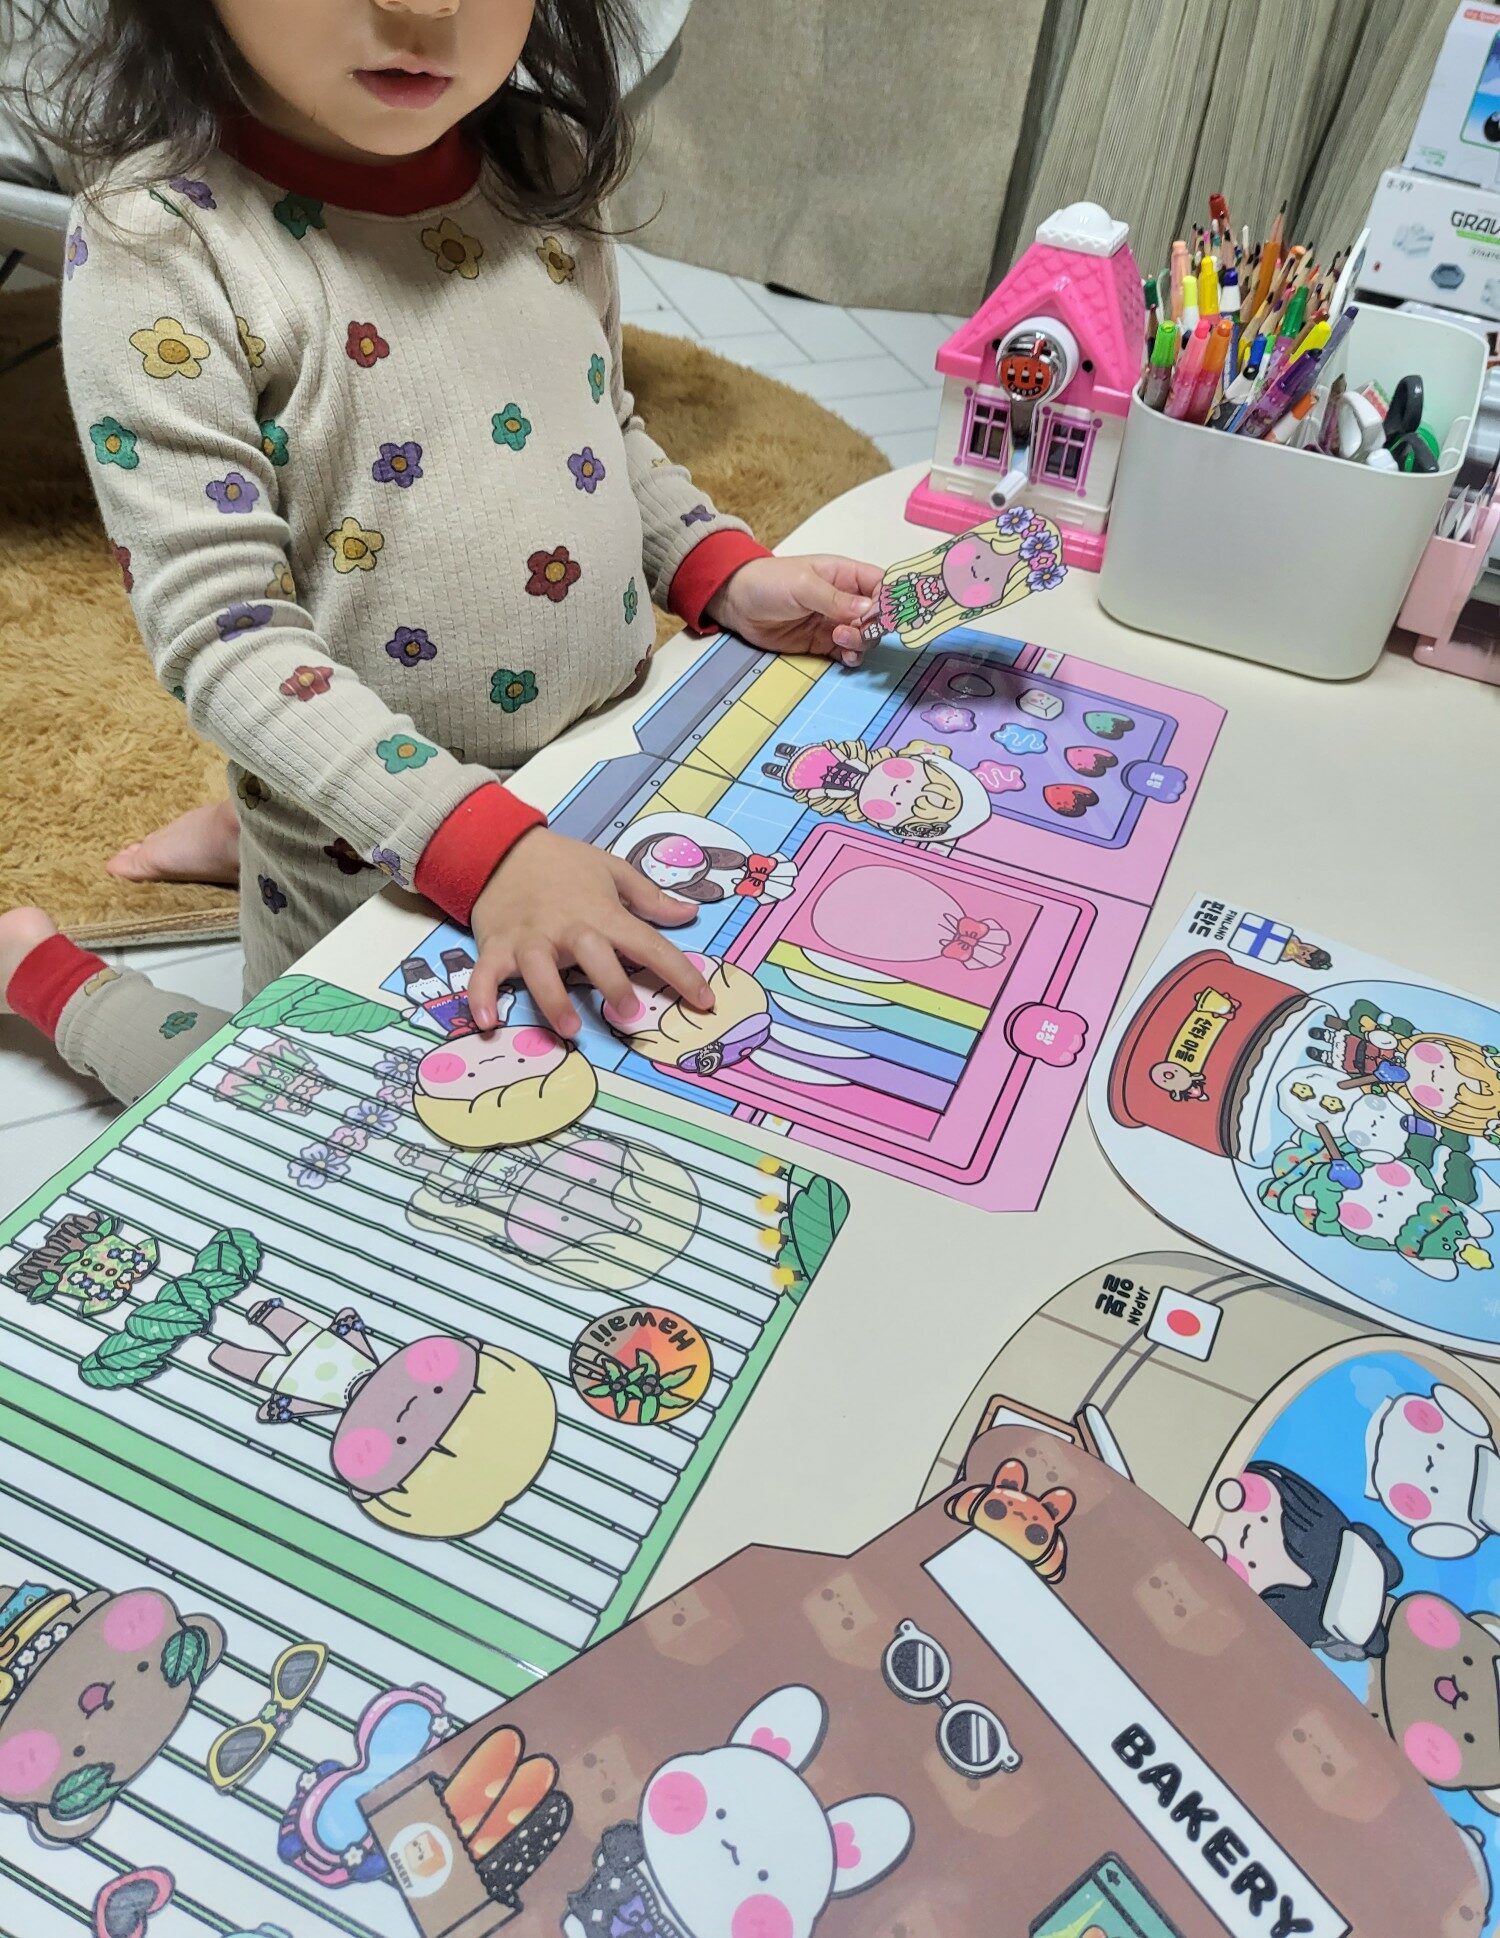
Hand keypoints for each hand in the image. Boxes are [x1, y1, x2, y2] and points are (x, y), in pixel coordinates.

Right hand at [465, 827, 714, 1036]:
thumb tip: (689, 914)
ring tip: (569, 1029)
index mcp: (602, 913)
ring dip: (553, 999)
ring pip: (540, 970)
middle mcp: (568, 928)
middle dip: (612, 983)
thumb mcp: (612, 870)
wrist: (502, 846)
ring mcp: (529, 939)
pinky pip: (485, 975)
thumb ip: (651, 898)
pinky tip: (486, 1022)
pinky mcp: (496, 946)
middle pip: (593, 955)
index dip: (680, 972)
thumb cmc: (564, 863)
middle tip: (630, 1014)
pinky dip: (482, 997)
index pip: (648, 944)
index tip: (705, 1001)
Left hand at [707, 553, 883, 666]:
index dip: (890, 600)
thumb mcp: (803, 585)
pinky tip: (845, 656)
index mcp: (845, 575)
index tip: (886, 615)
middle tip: (854, 629)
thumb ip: (836, 599)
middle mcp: (845, 600)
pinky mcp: (823, 644)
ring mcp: (835, 623)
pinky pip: (848, 653)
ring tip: (839, 639)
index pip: (882, 585)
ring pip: (866, 637)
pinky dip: (853, 657)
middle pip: (878, 616)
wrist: (738, 604)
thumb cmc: (769, 582)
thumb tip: (870, 611)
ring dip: (862, 642)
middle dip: (874, 626)